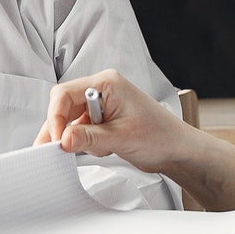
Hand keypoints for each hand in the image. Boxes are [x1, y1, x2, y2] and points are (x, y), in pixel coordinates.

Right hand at [32, 69, 194, 170]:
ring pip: (70, 120)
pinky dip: (84, 142)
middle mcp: (102, 90)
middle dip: (62, 129)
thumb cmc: (160, 136)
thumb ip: (88, 138)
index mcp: (107, 83)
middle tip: (58, 150)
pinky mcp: (102, 119)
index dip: (56, 117)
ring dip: (76, 138)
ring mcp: (101, 105)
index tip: (57, 139)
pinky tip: (103, 149)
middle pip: (64, 106)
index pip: (65, 94)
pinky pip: (81, 129)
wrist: (178, 150)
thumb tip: (63, 139)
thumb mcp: (121, 138)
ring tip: (99, 148)